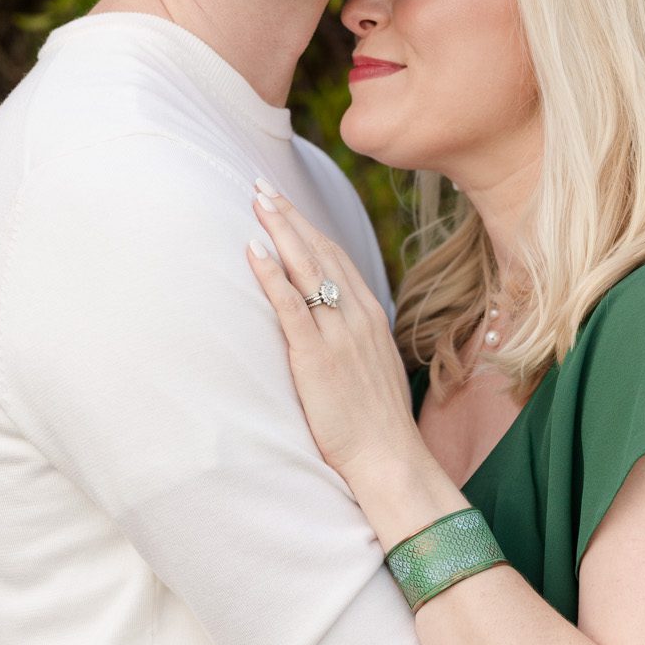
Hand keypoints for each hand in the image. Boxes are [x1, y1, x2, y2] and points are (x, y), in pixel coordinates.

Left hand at [245, 181, 420, 484]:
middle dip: (290, 216)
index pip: (337, 258)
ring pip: (306, 269)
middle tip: (262, 186)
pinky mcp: (316, 357)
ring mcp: (338, 335)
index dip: (309, 228)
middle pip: (320, 253)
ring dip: (279, 231)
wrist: (389, 457)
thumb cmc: (378, 424)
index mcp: (370, 317)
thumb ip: (354, 342)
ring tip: (256, 203)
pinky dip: (272, 275)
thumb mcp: (372, 369)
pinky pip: (292, 307)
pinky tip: (254, 251)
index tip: (287, 203)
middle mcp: (356, 317)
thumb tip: (332, 329)